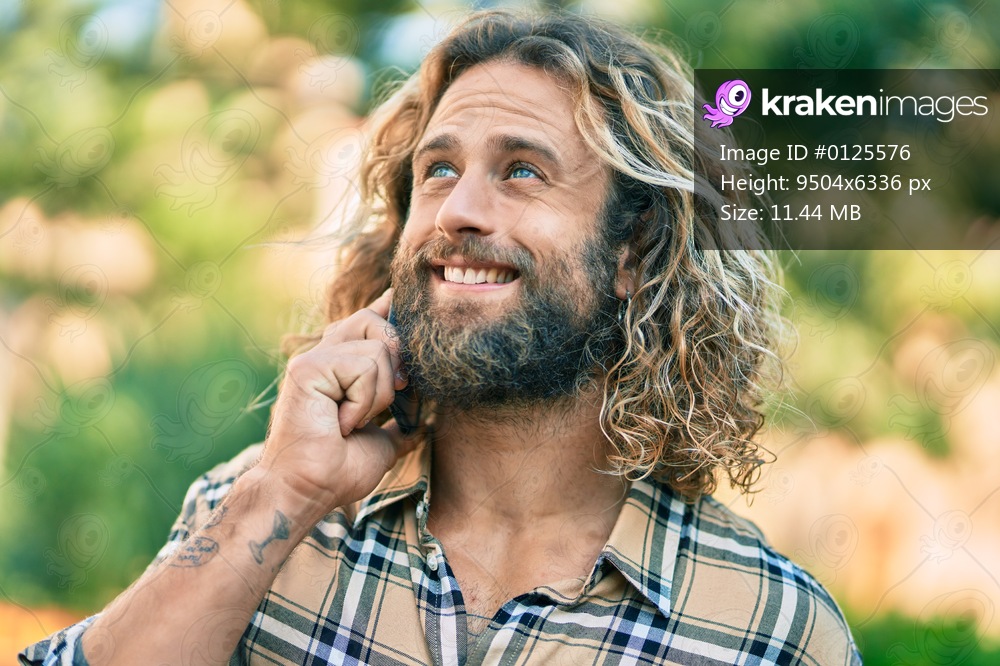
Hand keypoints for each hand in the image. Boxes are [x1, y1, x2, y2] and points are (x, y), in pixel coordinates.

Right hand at [258, 288, 414, 518]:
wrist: (307, 491)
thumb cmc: (336, 472)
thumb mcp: (381, 443)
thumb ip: (399, 426)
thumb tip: (424, 425)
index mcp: (339, 367)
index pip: (367, 320)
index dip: (387, 305)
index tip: (400, 294)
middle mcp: (325, 355)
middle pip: (375, 320)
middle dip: (397, 359)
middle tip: (390, 400)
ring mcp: (314, 358)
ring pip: (378, 347)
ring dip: (380, 394)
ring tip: (354, 421)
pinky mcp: (309, 367)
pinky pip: (364, 366)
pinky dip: (364, 401)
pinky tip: (343, 423)